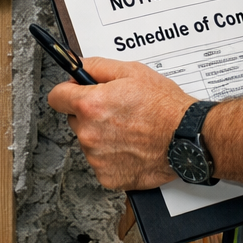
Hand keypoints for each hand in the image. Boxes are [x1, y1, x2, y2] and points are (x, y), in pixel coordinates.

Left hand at [46, 56, 195, 190]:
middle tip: (116, 110)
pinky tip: (131, 146)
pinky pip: (101, 162)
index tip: (74, 92)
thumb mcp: (131, 71)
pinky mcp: (108, 176)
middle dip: (90, 114)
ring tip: (129, 129)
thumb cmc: (164, 107)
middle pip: (74, 120)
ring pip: (89, 141)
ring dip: (102, 135)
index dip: (67, 91)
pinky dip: (113, 156)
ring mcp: (97, 158)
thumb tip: (78, 66)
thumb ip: (97, 66)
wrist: (186, 138)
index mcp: (91, 106)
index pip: (56, 97)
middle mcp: (89, 134)